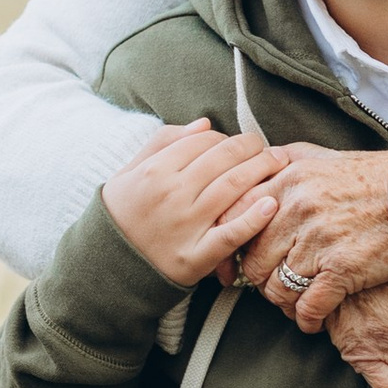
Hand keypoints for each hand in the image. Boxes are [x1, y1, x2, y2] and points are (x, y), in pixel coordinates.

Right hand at [102, 121, 285, 286]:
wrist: (108, 263)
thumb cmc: (123, 213)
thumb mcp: (131, 171)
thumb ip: (164, 142)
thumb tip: (205, 124)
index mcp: (155, 169)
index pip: (204, 142)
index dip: (228, 139)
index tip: (241, 144)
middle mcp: (172, 193)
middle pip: (224, 159)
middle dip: (254, 148)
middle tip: (271, 149)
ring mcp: (185, 225)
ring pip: (233, 188)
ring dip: (262, 171)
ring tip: (279, 164)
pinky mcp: (196, 255)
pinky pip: (231, 233)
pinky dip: (254, 218)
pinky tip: (272, 204)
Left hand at [244, 144, 387, 326]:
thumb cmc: (372, 176)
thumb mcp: (320, 156)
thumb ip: (280, 163)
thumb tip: (248, 174)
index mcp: (287, 179)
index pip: (233, 220)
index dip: (226, 248)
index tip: (229, 267)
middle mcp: (298, 208)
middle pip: (254, 261)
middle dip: (260, 282)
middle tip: (272, 288)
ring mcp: (320, 239)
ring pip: (277, 288)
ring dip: (283, 304)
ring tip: (294, 304)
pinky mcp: (344, 267)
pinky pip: (309, 306)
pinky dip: (307, 320)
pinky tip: (313, 320)